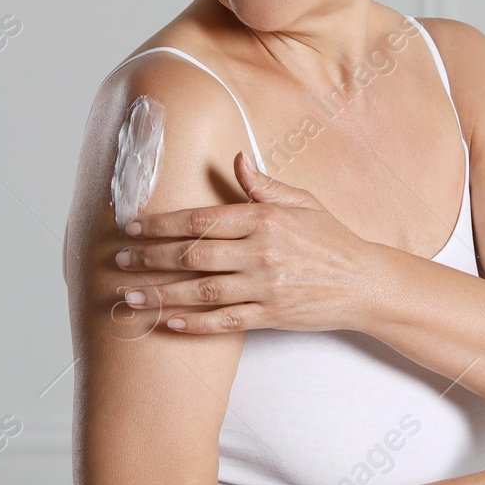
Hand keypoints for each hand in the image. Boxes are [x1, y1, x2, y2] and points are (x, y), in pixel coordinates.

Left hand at [113, 151, 379, 332]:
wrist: (365, 282)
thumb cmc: (332, 239)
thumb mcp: (303, 201)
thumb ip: (264, 186)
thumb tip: (236, 160)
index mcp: (264, 219)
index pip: (201, 218)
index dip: (162, 223)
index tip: (133, 226)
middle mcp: (261, 252)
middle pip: (193, 255)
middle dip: (150, 258)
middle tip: (118, 259)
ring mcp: (266, 286)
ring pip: (202, 291)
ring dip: (160, 293)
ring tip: (128, 295)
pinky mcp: (271, 315)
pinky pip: (225, 322)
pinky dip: (194, 323)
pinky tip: (167, 322)